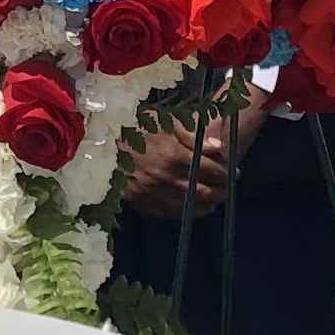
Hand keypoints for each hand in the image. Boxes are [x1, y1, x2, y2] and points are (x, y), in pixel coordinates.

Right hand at [123, 85, 264, 220]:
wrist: (102, 141)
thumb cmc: (135, 126)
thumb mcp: (165, 121)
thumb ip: (192, 135)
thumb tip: (218, 147)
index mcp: (173, 155)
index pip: (210, 170)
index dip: (225, 173)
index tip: (232, 173)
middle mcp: (164, 178)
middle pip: (203, 192)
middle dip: (219, 191)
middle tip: (226, 189)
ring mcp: (152, 193)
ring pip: (188, 206)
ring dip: (205, 205)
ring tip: (214, 201)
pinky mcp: (140, 203)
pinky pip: (168, 213)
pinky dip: (183, 212)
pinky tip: (190, 208)